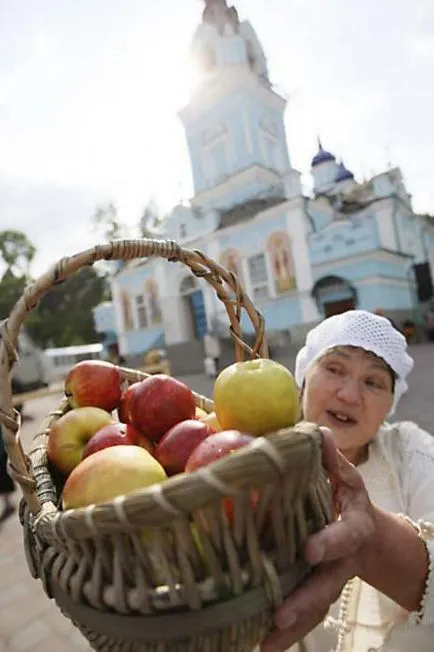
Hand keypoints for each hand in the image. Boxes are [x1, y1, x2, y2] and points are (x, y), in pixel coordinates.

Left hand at [260, 428, 376, 651]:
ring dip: (288, 629)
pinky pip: (300, 617)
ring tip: (261, 643)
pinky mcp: (312, 593)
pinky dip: (282, 634)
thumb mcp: (346, 476)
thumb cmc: (347, 499)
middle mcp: (339, 562)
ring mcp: (326, 581)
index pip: (344, 536)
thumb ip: (332, 458)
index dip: (329, 543)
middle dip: (303, 602)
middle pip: (325, 586)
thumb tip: (318, 432)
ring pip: (311, 609)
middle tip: (279, 617)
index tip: (310, 550)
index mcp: (351, 530)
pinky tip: (257, 644)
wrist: (364, 535)